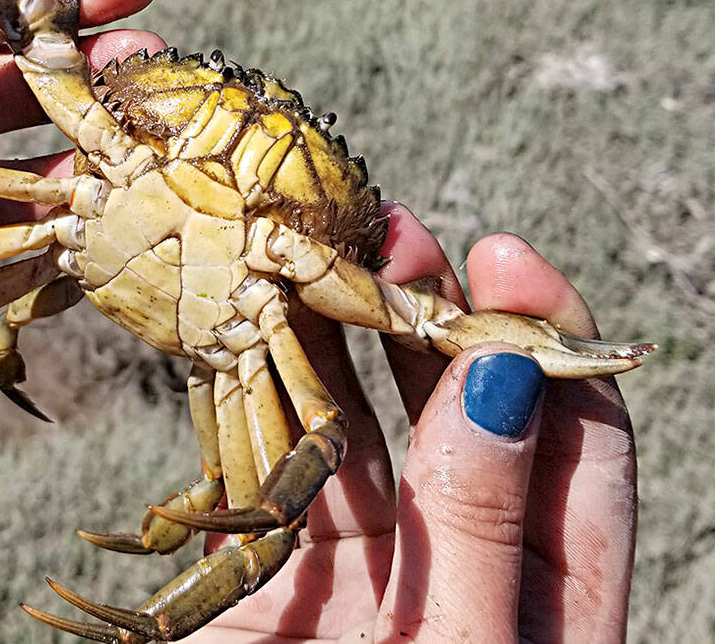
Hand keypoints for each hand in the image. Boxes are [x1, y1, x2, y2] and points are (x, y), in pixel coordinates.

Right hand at [202, 207, 636, 641]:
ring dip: (346, 340)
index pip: (578, 446)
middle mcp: (461, 564)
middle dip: (439, 316)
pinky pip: (280, 459)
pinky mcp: (278, 568)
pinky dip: (270, 389)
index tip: (505, 260)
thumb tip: (502, 375)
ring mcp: (369, 564)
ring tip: (323, 256)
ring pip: (368, 425)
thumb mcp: (454, 643)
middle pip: (468, 415)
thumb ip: (481, 521)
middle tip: (399, 236)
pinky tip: (261, 323)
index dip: (549, 343)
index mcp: (543, 600)